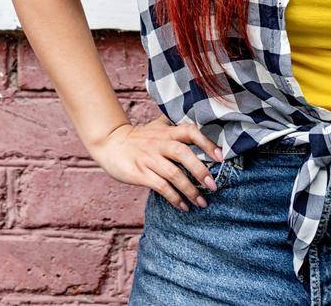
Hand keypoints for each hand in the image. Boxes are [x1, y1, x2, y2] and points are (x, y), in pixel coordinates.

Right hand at [87, 117, 223, 211]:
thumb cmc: (138, 137)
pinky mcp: (140, 173)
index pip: (190, 132)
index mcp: (167, 132)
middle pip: (183, 154)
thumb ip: (175, 126)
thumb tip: (201, 124)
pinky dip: (174, 198)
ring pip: (173, 174)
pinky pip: (161, 187)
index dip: (206, 143)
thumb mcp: (156, 127)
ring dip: (190, 190)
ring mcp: (149, 159)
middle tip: (214, 186)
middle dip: (201, 171)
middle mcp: (159, 144)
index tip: (221, 157)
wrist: (110, 144)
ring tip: (202, 202)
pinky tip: (183, 206)